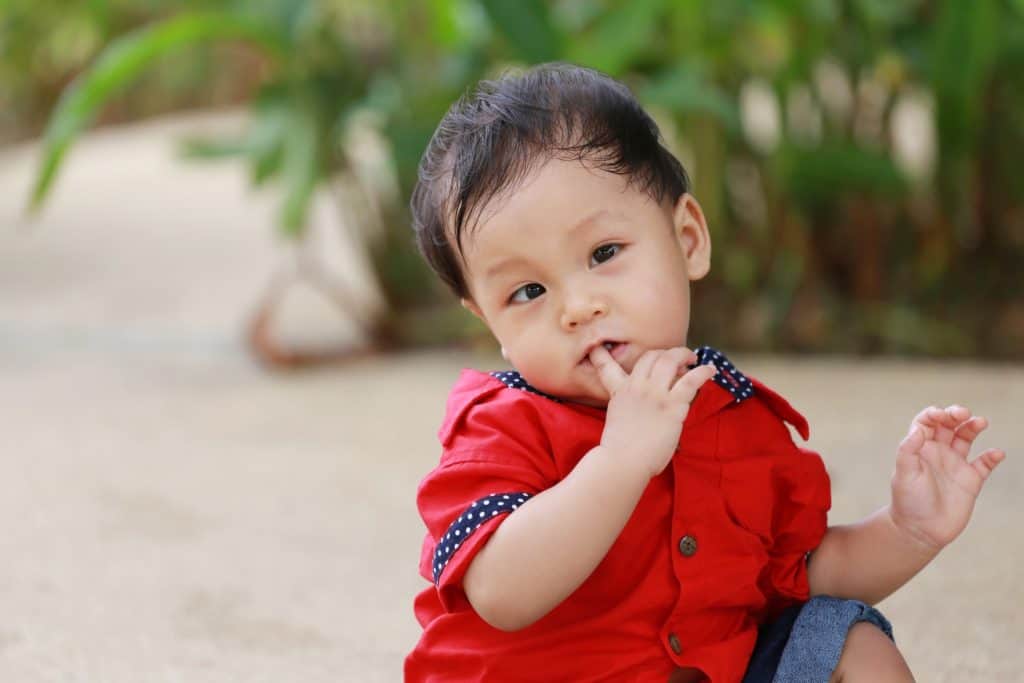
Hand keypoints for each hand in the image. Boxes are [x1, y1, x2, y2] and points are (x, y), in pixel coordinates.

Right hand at [589, 346, 716, 478]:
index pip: (607, 366)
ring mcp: (655, 395)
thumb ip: (628, 406)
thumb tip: (647, 407)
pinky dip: (703, 372)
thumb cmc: (620, 449)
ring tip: (692, 358)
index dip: (602, 354)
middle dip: (665, 353)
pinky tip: (710, 370)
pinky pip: (691, 381)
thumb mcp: (617, 419)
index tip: (599, 346)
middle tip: (676, 358)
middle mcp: (636, 387)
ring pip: (670, 360)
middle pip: (651, 356)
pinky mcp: (672, 406)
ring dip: (683, 355)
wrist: (623, 461)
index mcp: (619, 391)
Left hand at [889, 404, 1005, 550]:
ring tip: (980, 422)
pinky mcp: (970, 480)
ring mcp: (955, 465)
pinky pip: (984, 464)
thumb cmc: (908, 502)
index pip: (927, 422)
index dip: (933, 414)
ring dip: (973, 427)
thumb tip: (919, 430)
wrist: (920, 531)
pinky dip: (992, 457)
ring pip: (966, 438)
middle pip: (948, 425)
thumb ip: (908, 450)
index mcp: (919, 448)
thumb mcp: (904, 475)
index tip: (940, 415)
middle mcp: (938, 452)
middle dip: (955, 414)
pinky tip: (996, 453)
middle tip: (963, 413)